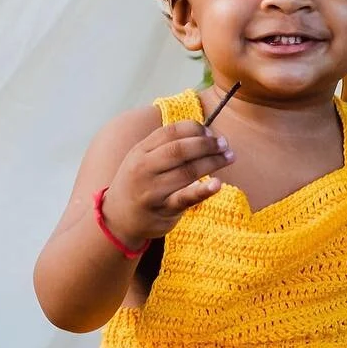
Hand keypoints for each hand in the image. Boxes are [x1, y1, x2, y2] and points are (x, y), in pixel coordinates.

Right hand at [101, 120, 234, 246]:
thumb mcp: (142, 159)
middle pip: (180, 150)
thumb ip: (165, 145)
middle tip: (224, 144)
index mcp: (140, 150)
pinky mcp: (163, 209)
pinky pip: (185, 198)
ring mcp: (153, 190)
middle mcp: (144, 168)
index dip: (195, 129)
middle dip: (206, 144)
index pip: (171, 132)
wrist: (117, 218)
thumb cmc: (138, 184)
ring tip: (229, 157)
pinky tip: (218, 184)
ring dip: (212, 162)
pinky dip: (202, 190)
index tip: (211, 132)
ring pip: (187, 171)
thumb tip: (204, 132)